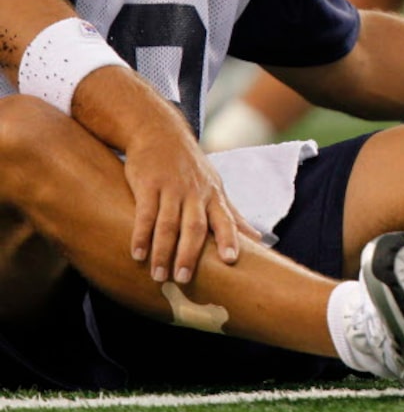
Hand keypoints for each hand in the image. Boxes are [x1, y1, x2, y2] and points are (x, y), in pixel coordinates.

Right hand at [123, 123, 260, 283]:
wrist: (160, 132)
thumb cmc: (190, 168)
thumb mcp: (215, 187)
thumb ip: (232, 215)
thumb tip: (259, 239)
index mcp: (213, 195)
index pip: (225, 220)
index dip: (229, 239)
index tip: (231, 260)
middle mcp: (195, 193)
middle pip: (195, 226)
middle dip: (190, 254)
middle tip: (184, 279)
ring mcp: (171, 188)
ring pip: (168, 223)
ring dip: (163, 251)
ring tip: (159, 275)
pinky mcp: (148, 184)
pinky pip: (145, 213)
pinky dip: (141, 234)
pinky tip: (137, 254)